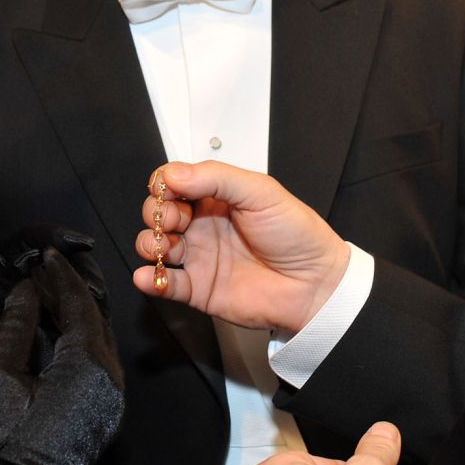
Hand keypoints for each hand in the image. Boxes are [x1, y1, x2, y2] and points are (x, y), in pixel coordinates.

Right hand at [0, 225, 104, 405]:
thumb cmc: (6, 436)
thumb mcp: (1, 374)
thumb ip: (17, 324)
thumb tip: (26, 289)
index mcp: (87, 363)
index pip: (79, 304)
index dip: (61, 275)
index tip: (46, 253)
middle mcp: (111, 375)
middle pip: (96, 317)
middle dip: (73, 289)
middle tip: (47, 268)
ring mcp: (115, 394)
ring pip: (102, 338)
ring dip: (79, 312)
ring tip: (50, 292)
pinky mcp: (110, 408)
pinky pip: (102, 360)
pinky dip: (83, 338)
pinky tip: (60, 329)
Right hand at [131, 161, 349, 332]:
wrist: (315, 283)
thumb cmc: (297, 235)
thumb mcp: (260, 191)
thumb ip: (214, 177)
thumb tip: (172, 175)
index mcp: (217, 197)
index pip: (174, 183)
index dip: (164, 185)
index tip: (167, 190)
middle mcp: (203, 225)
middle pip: (158, 213)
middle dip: (156, 213)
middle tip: (174, 219)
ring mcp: (199, 257)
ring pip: (155, 246)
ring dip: (149, 243)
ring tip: (164, 246)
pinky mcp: (199, 289)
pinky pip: (165, 284)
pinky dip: (149, 280)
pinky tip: (150, 276)